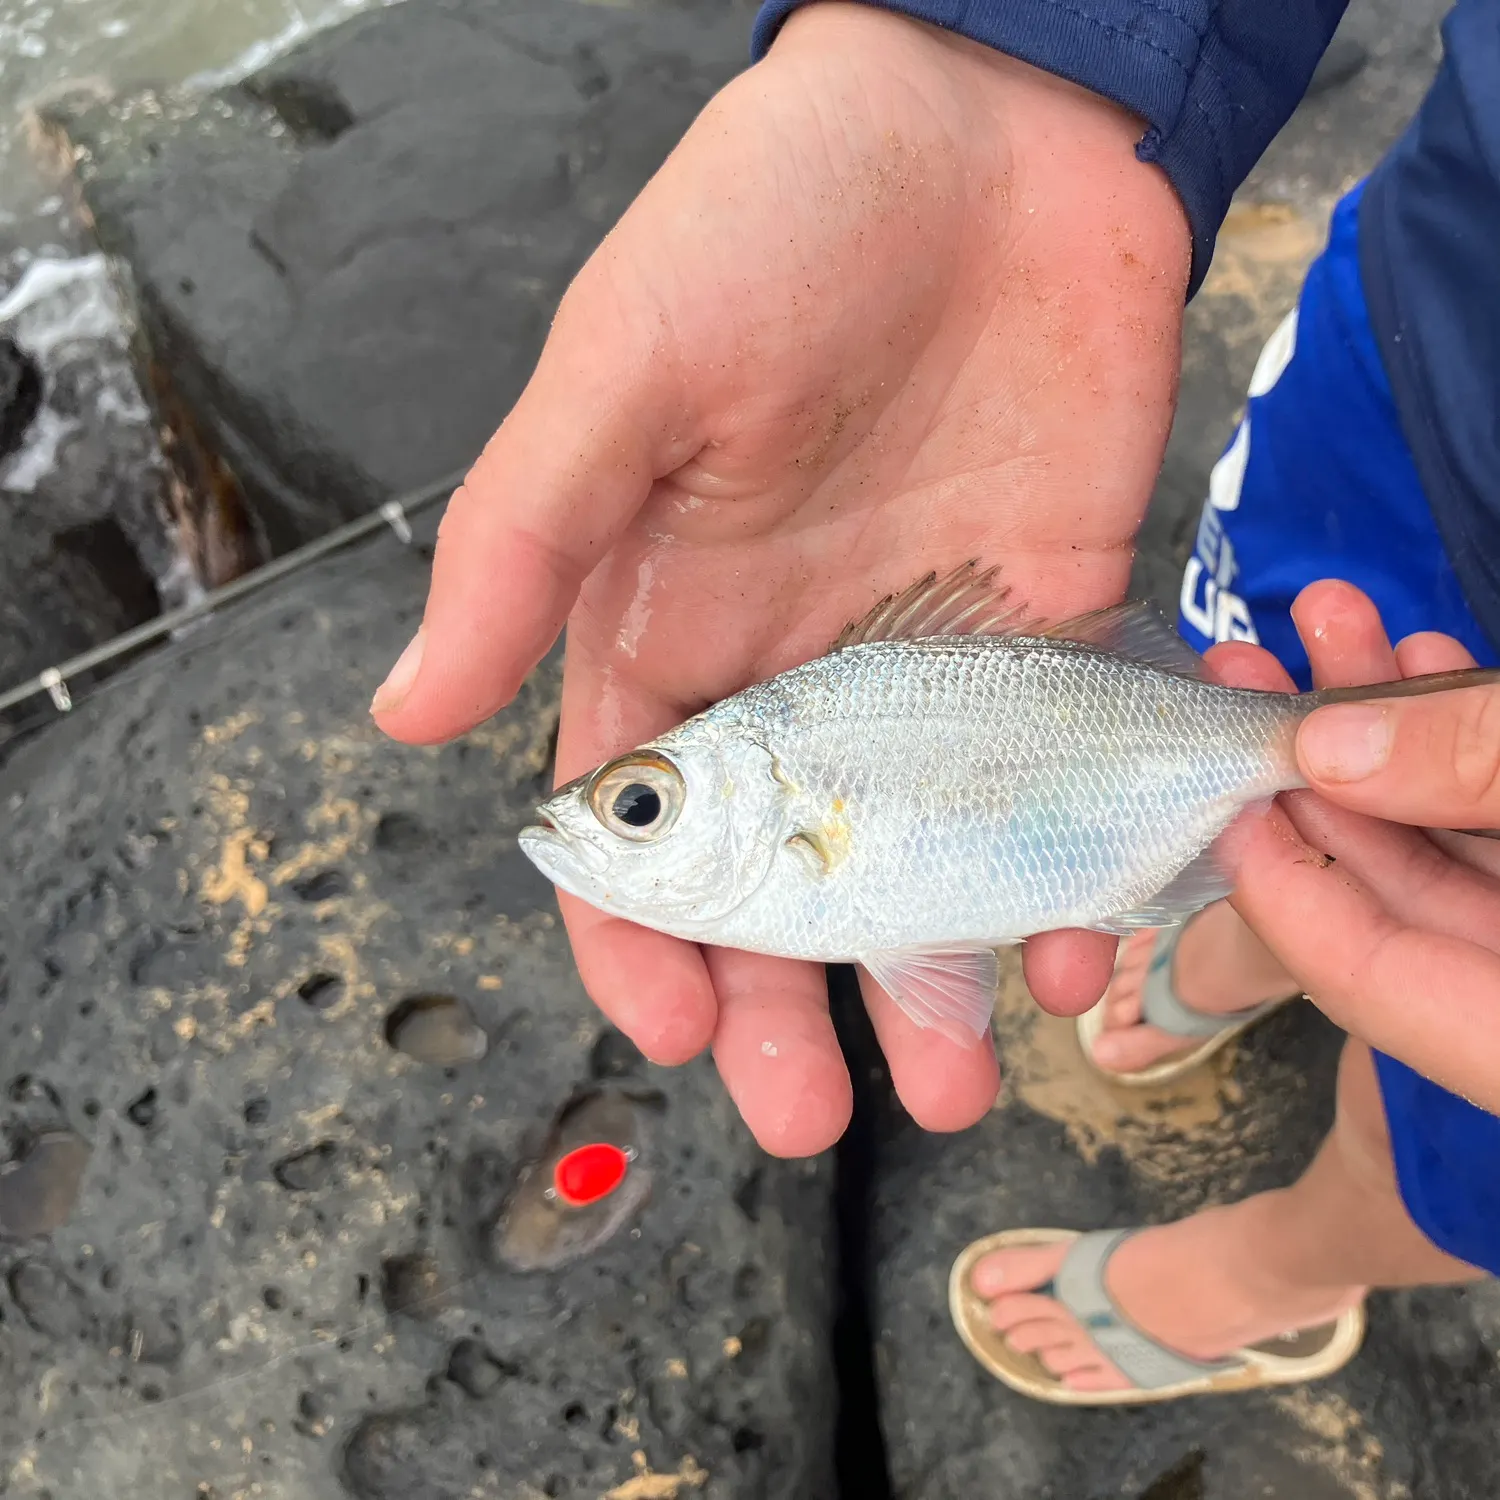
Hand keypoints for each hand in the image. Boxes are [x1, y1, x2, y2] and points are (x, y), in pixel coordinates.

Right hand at [371, 3, 1189, 1154]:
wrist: (992, 125)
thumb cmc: (777, 221)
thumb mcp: (626, 372)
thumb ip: (526, 545)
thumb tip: (408, 714)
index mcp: (675, 627)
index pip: (643, 829)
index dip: (644, 940)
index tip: (676, 1030)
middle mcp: (798, 672)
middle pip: (784, 882)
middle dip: (790, 1008)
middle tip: (808, 1115)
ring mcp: (929, 666)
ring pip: (926, 867)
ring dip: (940, 981)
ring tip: (958, 1082)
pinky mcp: (1051, 634)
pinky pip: (1057, 790)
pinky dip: (1070, 873)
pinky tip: (1082, 941)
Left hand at [1213, 581, 1499, 1113]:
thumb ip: (1485, 769)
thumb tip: (1335, 745)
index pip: (1370, 980)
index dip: (1284, 890)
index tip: (1224, 795)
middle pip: (1396, 892)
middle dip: (1318, 770)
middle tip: (1239, 675)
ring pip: (1448, 829)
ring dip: (1387, 722)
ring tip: (1326, 622)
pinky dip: (1463, 735)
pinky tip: (1415, 652)